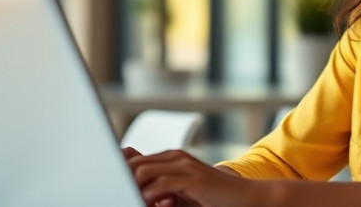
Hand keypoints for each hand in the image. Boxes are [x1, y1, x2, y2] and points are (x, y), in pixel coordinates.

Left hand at [126, 149, 259, 206]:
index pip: (133, 159)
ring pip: (142, 172)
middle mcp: (176, 157)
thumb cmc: (215, 198)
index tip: (112, 187)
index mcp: (171, 158)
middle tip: (117, 194)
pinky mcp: (193, 179)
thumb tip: (140, 195)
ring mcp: (185, 166)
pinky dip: (149, 196)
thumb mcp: (182, 192)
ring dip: (132, 189)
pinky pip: (161, 184)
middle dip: (120, 180)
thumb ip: (162, 189)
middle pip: (133, 163)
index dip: (119, 173)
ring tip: (130, 200)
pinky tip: (148, 204)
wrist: (247, 198)